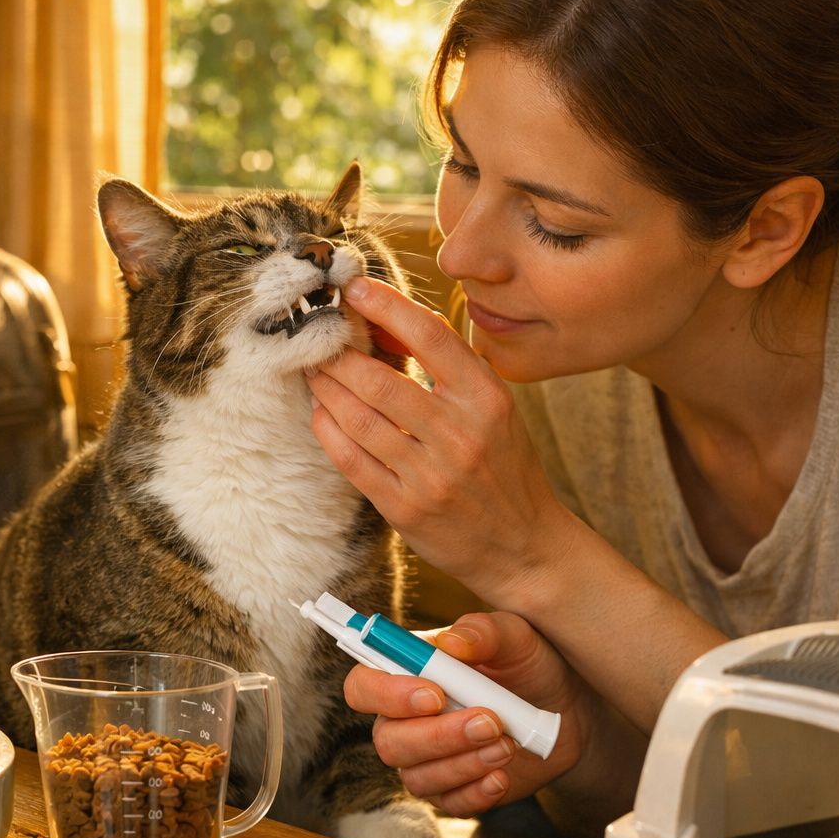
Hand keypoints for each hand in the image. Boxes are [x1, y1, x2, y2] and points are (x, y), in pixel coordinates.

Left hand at [310, 276, 566, 601]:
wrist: (525, 548)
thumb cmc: (505, 468)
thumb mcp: (494, 410)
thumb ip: (449, 370)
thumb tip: (385, 322)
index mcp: (488, 399)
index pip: (430, 335)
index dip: (386, 305)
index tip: (354, 289)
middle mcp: (460, 433)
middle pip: (379, 378)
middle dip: (338, 353)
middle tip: (319, 339)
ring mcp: (431, 474)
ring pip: (358, 417)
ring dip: (326, 388)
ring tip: (313, 370)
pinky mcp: (405, 508)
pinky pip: (351, 460)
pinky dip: (328, 430)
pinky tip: (322, 413)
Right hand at [344, 611, 597, 816]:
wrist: (569, 709)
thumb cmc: (529, 663)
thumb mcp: (516, 636)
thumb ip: (483, 632)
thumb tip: (452, 642)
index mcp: (406, 673)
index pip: (363, 687)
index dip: (386, 695)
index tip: (434, 695)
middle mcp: (405, 719)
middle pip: (388, 740)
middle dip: (439, 735)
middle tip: (490, 721)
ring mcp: (426, 759)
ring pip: (417, 777)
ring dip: (463, 762)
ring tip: (507, 743)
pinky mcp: (452, 790)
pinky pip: (449, 803)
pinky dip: (476, 791)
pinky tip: (503, 774)